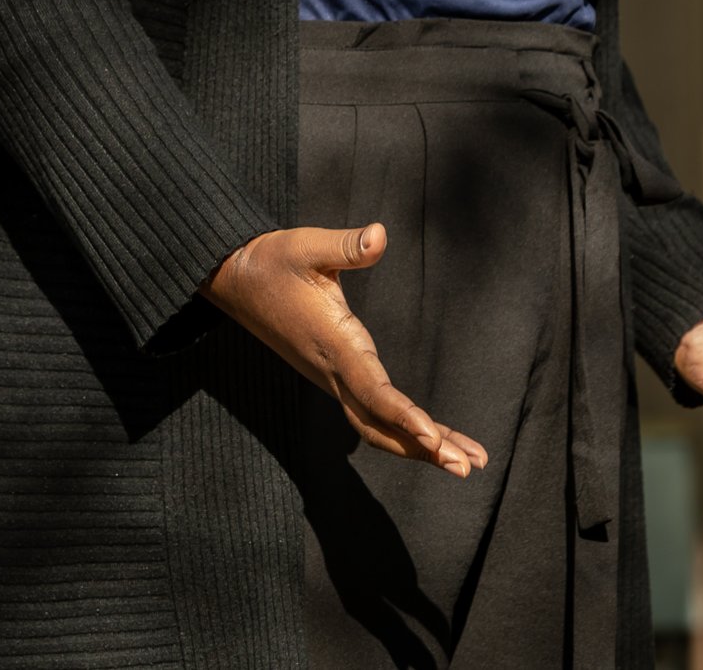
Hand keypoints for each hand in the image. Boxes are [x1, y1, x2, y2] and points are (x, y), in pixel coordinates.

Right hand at [201, 222, 487, 478]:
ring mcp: (331, 377)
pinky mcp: (332, 374)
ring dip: (418, 447)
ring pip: (376, 426)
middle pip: (380, 424)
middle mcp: (333, 370)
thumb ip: (344, 246)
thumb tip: (380, 235)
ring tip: (465, 462)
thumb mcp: (305, 245)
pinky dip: (401, 429)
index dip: (403, 415)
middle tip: (468, 467)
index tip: (434, 438)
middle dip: (424, 449)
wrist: (234, 279)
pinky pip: (370, 412)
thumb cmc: (271, 260)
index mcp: (333, 343)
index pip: (372, 390)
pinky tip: (429, 439)